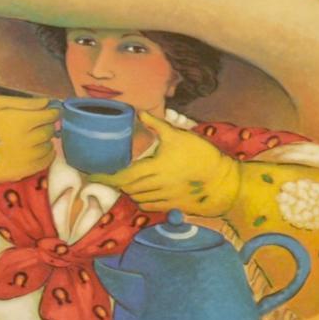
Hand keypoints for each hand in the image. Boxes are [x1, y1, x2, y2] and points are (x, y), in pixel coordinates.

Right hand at [0, 95, 57, 182]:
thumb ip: (23, 102)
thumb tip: (47, 102)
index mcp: (21, 122)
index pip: (50, 116)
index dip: (52, 112)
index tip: (50, 111)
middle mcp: (27, 141)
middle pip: (49, 131)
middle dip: (45, 125)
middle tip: (35, 123)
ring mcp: (26, 159)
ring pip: (48, 146)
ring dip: (43, 140)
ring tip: (30, 137)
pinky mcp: (23, 172)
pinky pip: (45, 162)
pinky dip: (45, 154)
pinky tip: (34, 149)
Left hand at [99, 114, 240, 217]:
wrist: (226, 183)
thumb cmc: (204, 156)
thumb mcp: (180, 136)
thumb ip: (158, 126)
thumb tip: (139, 113)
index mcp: (155, 168)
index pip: (122, 177)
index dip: (105, 178)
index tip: (92, 176)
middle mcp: (157, 186)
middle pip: (127, 189)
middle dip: (117, 183)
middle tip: (110, 176)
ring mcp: (165, 198)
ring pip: (137, 198)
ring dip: (130, 191)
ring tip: (128, 183)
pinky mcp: (174, 206)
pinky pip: (150, 206)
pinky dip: (142, 200)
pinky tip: (145, 192)